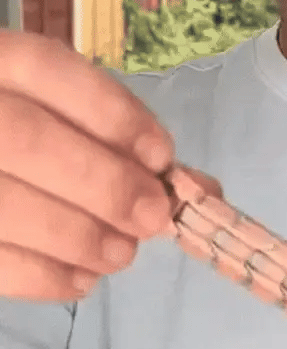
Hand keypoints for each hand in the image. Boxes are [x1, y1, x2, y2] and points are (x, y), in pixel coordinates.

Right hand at [0, 30, 215, 301]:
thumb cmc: (37, 144)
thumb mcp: (69, 122)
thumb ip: (121, 143)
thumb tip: (204, 189)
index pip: (46, 68)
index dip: (113, 114)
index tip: (162, 157)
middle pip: (26, 138)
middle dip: (106, 185)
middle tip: (152, 218)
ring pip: (4, 205)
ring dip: (78, 237)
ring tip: (120, 254)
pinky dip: (42, 277)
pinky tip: (82, 281)